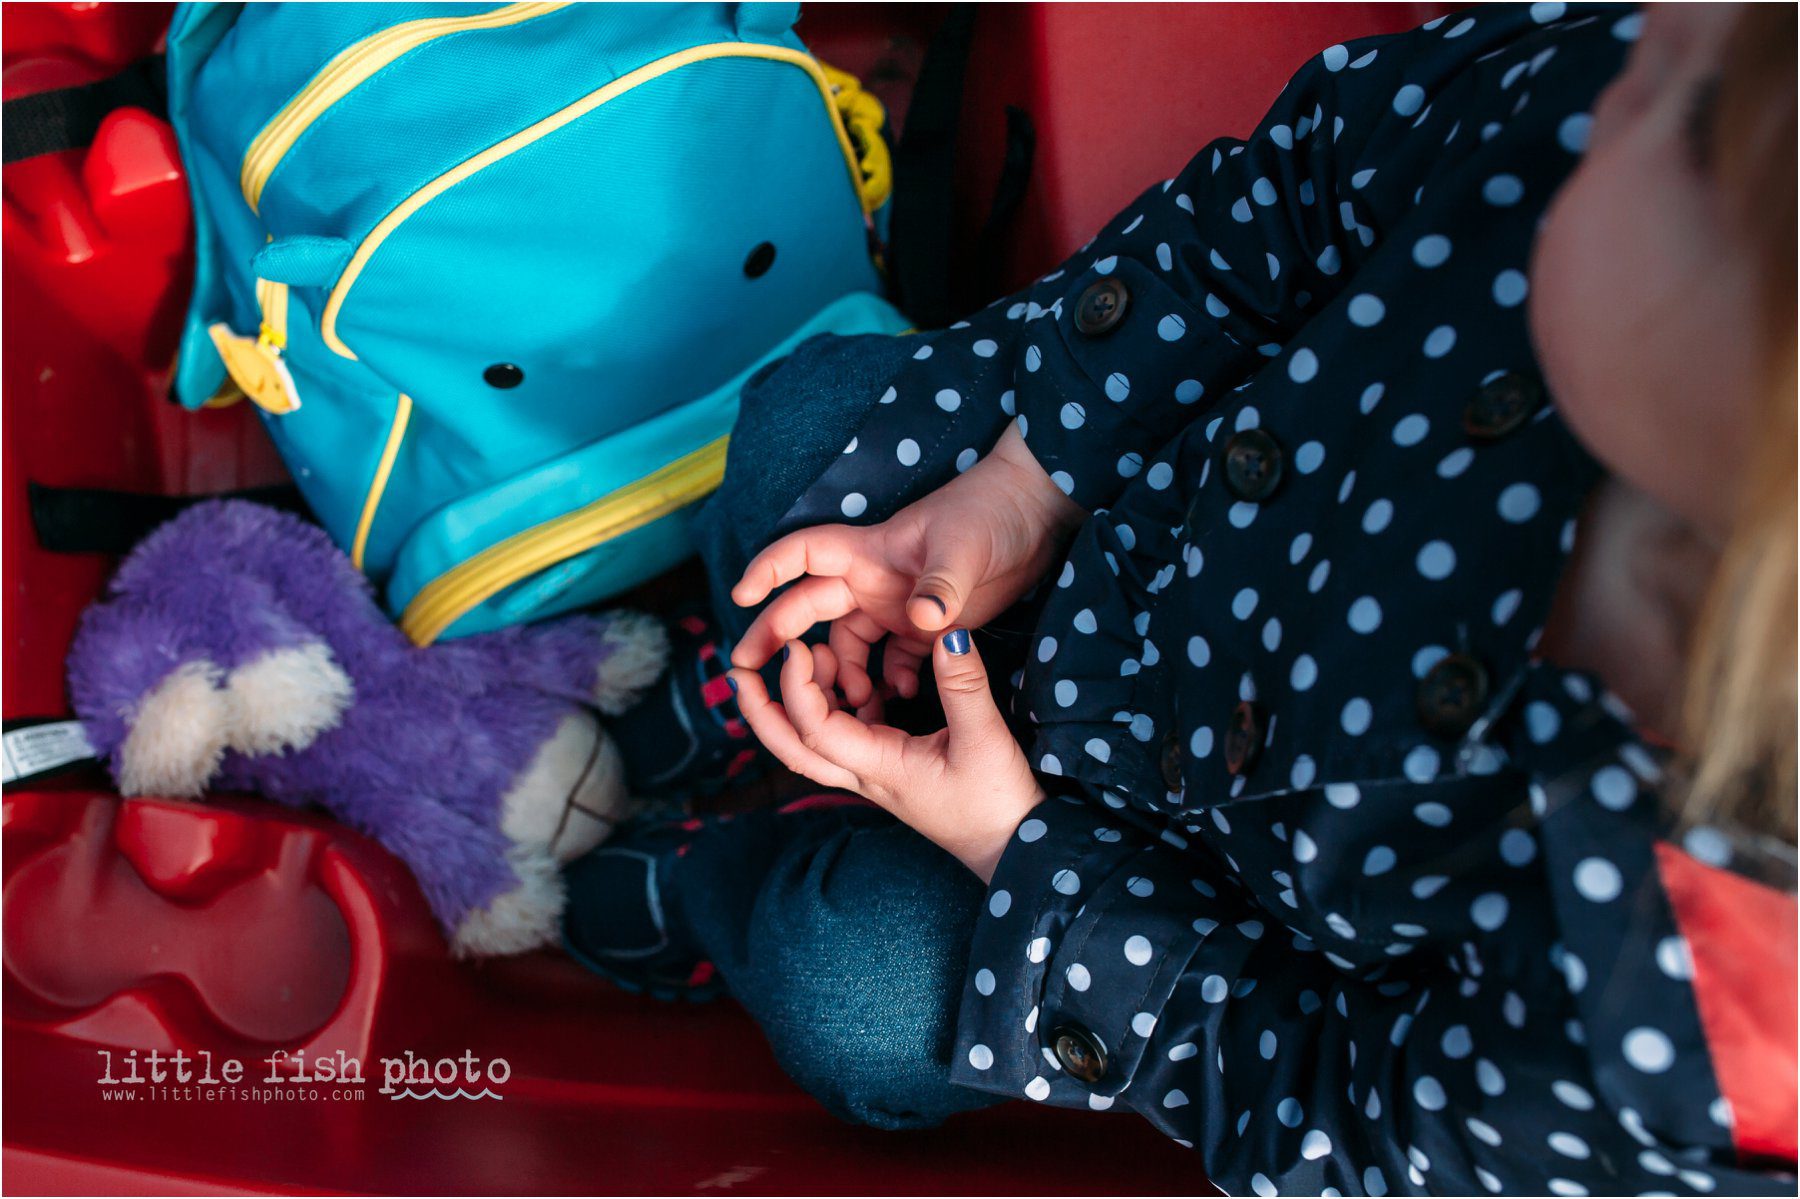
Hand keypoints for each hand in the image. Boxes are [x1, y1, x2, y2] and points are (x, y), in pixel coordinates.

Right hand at [729, 425, 1083, 704]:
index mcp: (871, 552)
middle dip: (778, 639)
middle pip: (811, 608)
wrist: (1036, 512)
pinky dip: (888, 680)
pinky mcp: (926, 625)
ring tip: (850, 706)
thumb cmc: (991, 514)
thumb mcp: (966, 549)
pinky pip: (891, 658)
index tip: (740, 596)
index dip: (769, 570)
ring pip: (848, 643)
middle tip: (748, 673)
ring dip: (842, 675)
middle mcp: (874, 578)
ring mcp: (898, 602)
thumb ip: (941, 587)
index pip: (804, 554)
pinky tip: (897, 698)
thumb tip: (922, 623)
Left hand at [729, 630, 1044, 881]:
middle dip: (758, 708)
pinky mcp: (886, 768)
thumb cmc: (997, 801)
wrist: (1011, 845)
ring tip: (804, 656)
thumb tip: (948, 632)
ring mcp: (871, 774)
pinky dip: (833, 705)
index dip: (797, 687)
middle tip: (738, 668)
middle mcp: (863, 774)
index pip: (815, 728)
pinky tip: (851, 675)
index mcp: (878, 768)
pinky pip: (843, 736)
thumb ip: (964, 685)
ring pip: (811, 742)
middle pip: (790, 746)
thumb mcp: (985, 738)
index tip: (798, 646)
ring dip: (794, 703)